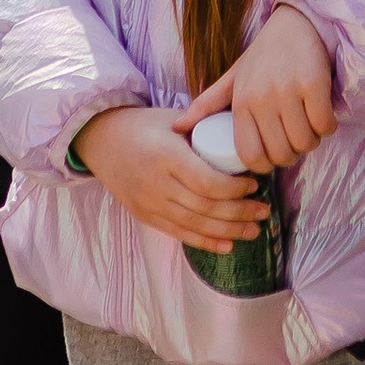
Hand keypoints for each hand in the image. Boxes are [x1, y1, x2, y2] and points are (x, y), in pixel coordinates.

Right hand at [74, 103, 267, 251]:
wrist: (100, 140)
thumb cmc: (143, 125)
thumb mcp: (172, 119)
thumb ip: (202, 128)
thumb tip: (241, 137)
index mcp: (166, 156)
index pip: (206, 182)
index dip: (234, 190)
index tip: (255, 185)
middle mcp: (156, 184)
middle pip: (204, 208)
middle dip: (239, 213)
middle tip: (264, 211)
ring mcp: (148, 203)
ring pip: (194, 225)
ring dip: (228, 232)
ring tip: (254, 231)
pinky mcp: (145, 215)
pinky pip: (178, 233)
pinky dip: (204, 242)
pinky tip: (226, 245)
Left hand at [189, 3, 335, 171]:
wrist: (295, 21)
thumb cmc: (264, 55)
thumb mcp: (233, 78)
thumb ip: (207, 104)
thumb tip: (177, 127)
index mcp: (241, 102)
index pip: (250, 154)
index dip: (265, 165)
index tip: (273, 155)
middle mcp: (262, 98)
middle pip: (281, 154)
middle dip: (291, 155)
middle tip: (295, 141)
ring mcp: (288, 91)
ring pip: (304, 142)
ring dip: (311, 141)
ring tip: (309, 127)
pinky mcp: (314, 83)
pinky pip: (324, 124)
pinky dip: (327, 127)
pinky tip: (322, 115)